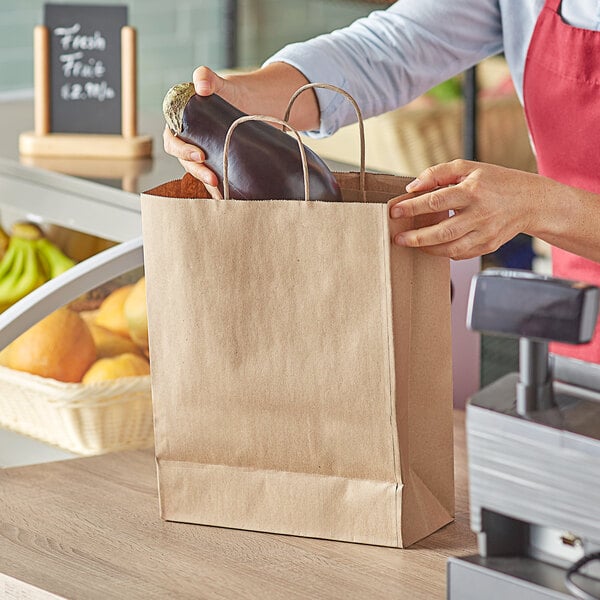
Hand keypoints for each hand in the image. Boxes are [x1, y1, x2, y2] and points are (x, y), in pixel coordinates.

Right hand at [163, 66, 234, 186]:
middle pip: (185, 162)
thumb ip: (207, 78)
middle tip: (212, 178)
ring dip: (206, 184)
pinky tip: (227, 196)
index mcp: (181, 124)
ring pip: (198, 173)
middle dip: (197, 172)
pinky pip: (212, 179)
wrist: (253, 105)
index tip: (199, 155)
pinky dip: (217, 189)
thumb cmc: (232, 93)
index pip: (172, 141)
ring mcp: (203, 155)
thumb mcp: (220, 83)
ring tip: (221, 190)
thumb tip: (201, 85)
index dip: (182, 150)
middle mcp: (189, 142)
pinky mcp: (218, 163)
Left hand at [389, 160, 542, 259]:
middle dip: (416, 237)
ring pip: (450, 248)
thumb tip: (412, 187)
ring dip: (427, 248)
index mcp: (473, 191)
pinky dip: (443, 252)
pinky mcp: (488, 246)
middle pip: (442, 231)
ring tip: (411, 243)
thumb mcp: (469, 168)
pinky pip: (460, 254)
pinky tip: (432, 246)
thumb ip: (438, 173)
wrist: (530, 202)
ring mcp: (485, 233)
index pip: (436, 200)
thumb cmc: (495, 182)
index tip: (395, 211)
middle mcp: (480, 214)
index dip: (413, 207)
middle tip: (398, 238)